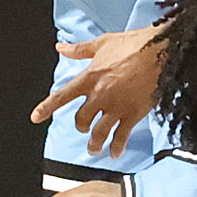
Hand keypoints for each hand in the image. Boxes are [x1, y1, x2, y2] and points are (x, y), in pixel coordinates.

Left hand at [31, 25, 162, 157]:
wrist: (160, 51)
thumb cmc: (132, 44)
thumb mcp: (102, 43)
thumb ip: (79, 50)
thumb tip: (60, 47)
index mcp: (89, 78)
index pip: (62, 96)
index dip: (47, 108)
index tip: (35, 118)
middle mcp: (99, 95)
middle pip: (81, 119)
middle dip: (81, 126)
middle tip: (84, 129)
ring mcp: (116, 107)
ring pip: (99, 132)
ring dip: (95, 143)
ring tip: (94, 149)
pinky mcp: (133, 114)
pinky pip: (121, 136)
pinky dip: (117, 147)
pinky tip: (115, 153)